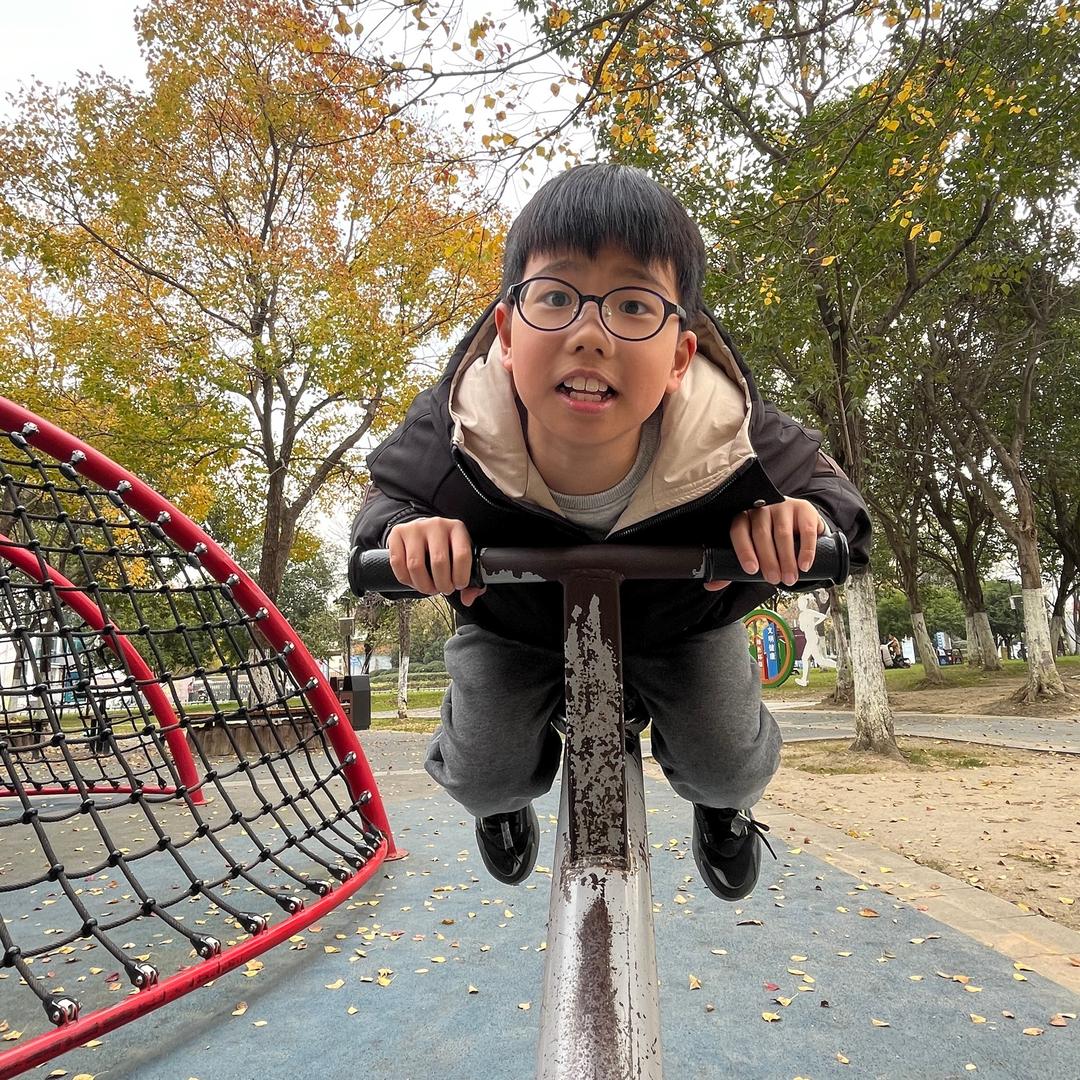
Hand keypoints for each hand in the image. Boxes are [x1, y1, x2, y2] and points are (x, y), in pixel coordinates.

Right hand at [387, 517, 485, 605]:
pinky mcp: (397, 533)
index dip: (461, 576)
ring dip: (423, 585)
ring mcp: (415, 528)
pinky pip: (397, 563)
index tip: (459, 585)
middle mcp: (436, 525)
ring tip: (429, 588)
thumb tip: (467, 598)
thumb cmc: (446, 547)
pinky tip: (414, 581)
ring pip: (416, 565)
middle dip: (442, 584)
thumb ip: (472, 580)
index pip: (462, 555)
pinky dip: (406, 580)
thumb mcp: (462, 557)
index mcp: (457, 529)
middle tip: (444, 589)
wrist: (424, 531)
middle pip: (438, 562)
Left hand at [704, 497, 825, 591]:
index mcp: (744, 517)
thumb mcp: (752, 551)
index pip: (739, 531)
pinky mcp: (804, 509)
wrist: (798, 524)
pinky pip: (805, 530)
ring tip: (789, 578)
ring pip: (783, 534)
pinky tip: (804, 565)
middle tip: (774, 579)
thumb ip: (733, 568)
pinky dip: (806, 550)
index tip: (751, 570)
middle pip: (761, 534)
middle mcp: (762, 509)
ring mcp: (783, 506)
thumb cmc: (769, 540)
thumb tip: (711, 585)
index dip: (744, 550)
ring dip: (786, 559)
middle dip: (768, 560)